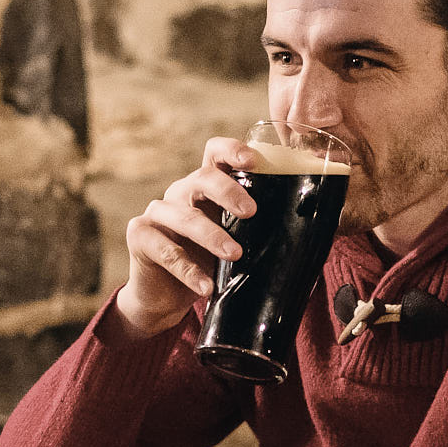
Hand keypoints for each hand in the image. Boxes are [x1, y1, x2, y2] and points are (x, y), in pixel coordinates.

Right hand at [111, 138, 254, 338]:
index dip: (232, 150)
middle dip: (227, 191)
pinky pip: (165, 249)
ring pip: (183, 215)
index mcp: (204, 186)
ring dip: (211, 235)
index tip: (255, 161)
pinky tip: (206, 286)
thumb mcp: (233, 241)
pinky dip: (188, 270)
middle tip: (251, 212)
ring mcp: (157, 212)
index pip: (214, 153)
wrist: (166, 296)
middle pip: (200, 178)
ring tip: (234, 255)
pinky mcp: (140, 236)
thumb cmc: (206, 262)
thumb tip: (307, 229)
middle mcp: (180, 193)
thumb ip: (255, 229)